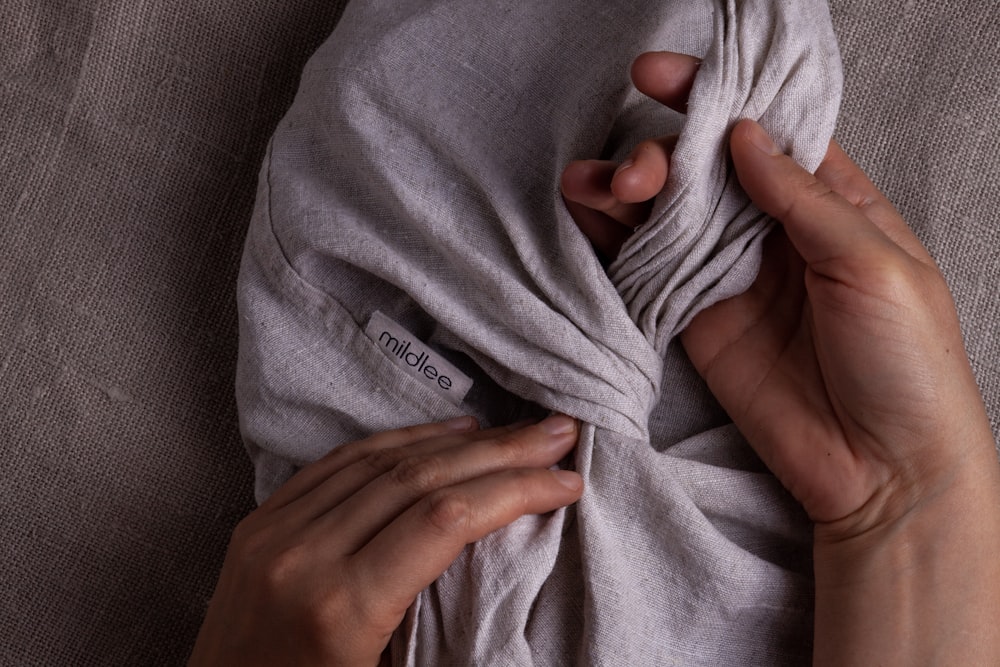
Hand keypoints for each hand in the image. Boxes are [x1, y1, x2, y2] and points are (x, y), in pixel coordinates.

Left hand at [189, 415, 581, 665]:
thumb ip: (442, 620)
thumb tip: (508, 558)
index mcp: (341, 608)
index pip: (445, 520)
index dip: (514, 491)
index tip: (566, 482)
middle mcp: (303, 556)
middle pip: (420, 478)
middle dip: (500, 452)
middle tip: (556, 434)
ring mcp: (274, 533)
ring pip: (381, 461)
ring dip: (456, 441)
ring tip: (511, 431)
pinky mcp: (259, 523)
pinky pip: (338, 464)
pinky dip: (397, 442)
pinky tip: (441, 435)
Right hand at [564, 51, 999, 662]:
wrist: (883, 472)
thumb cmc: (908, 366)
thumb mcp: (874, 266)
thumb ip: (802, 200)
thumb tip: (743, 136)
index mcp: (831, 204)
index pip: (764, 132)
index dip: (712, 99)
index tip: (658, 77)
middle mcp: (774, 232)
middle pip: (701, 171)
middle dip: (660, 157)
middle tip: (636, 177)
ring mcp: (732, 277)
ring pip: (667, 216)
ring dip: (624, 192)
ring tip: (590, 185)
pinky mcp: (698, 322)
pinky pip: (649, 272)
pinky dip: (614, 243)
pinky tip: (587, 216)